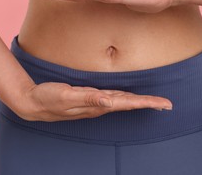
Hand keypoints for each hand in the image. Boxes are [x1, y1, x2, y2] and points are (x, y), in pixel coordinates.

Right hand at [16, 82, 172, 121]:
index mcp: (98, 105)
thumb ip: (88, 98)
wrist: (34, 104)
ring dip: (139, 101)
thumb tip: (109, 101)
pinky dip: (126, 98)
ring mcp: (95, 103)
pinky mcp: (90, 98)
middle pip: (130, 103)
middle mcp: (100, 105)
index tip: (165, 104)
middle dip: (149, 103)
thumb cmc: (49, 98)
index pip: (128, 103)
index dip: (147, 103)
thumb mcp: (67, 96)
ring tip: (154, 101)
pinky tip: (129, 97)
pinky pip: (113, 98)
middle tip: (167, 104)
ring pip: (123, 101)